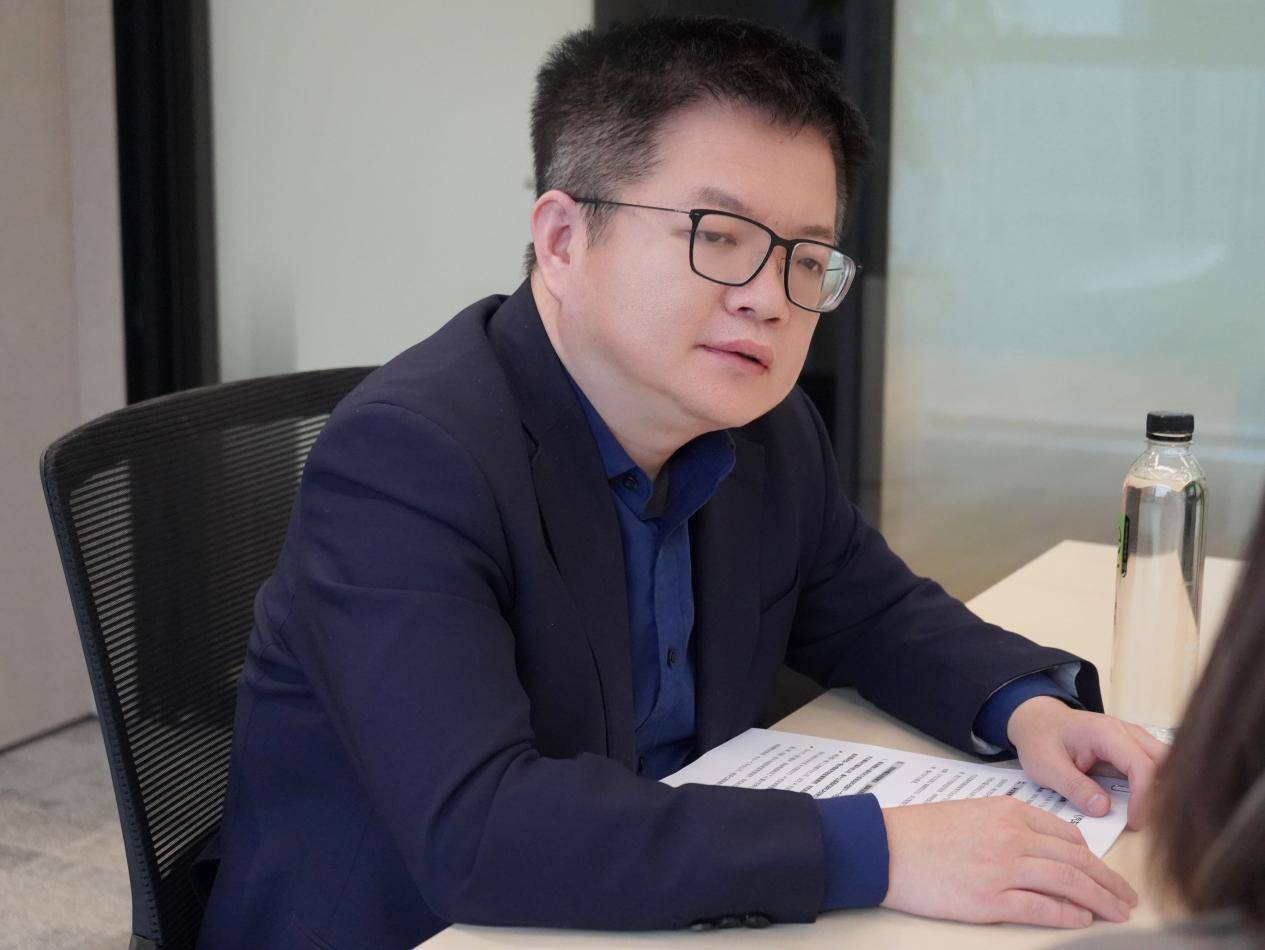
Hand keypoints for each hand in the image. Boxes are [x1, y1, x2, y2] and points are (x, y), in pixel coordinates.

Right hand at [880, 797, 1137, 927]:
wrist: (886, 847)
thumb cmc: (922, 831)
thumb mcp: (972, 813)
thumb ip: (1009, 825)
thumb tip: (1043, 848)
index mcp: (1009, 812)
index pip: (1067, 834)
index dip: (1093, 857)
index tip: (1104, 872)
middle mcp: (1013, 837)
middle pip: (1077, 860)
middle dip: (1109, 881)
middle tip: (1127, 897)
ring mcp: (1004, 869)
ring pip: (1069, 883)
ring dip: (1100, 900)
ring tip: (1118, 913)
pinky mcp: (991, 899)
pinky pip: (1042, 907)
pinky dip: (1069, 914)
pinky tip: (1084, 919)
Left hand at [1006, 697, 1169, 829]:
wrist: (1036, 720)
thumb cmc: (1039, 739)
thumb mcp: (1046, 765)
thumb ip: (1074, 787)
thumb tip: (1103, 809)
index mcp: (1105, 732)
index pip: (1142, 766)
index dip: (1144, 798)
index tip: (1134, 822)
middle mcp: (1126, 732)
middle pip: (1165, 762)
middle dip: (1163, 793)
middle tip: (1147, 820)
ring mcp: (1132, 738)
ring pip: (1165, 763)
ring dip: (1162, 789)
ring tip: (1146, 814)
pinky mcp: (1132, 748)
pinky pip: (1154, 766)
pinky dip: (1155, 785)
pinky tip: (1143, 804)